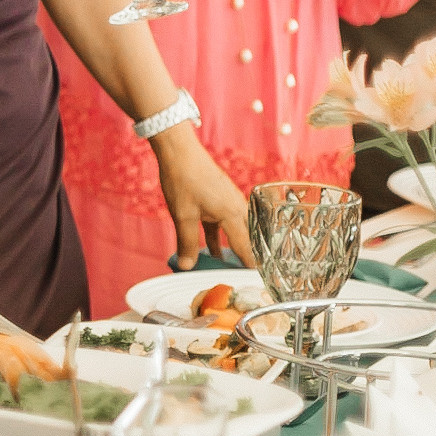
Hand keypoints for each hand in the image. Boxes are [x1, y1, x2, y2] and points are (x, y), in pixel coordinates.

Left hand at [152, 128, 255, 267]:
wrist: (178, 150)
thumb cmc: (182, 179)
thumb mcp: (182, 215)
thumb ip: (186, 243)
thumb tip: (187, 266)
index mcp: (233, 214)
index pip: (247, 248)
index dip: (250, 268)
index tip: (257, 284)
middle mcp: (237, 208)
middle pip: (246, 240)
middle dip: (244, 261)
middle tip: (243, 281)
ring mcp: (230, 202)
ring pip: (235, 232)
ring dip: (232, 249)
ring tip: (229, 270)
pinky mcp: (220, 198)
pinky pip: (224, 223)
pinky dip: (220, 237)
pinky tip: (212, 250)